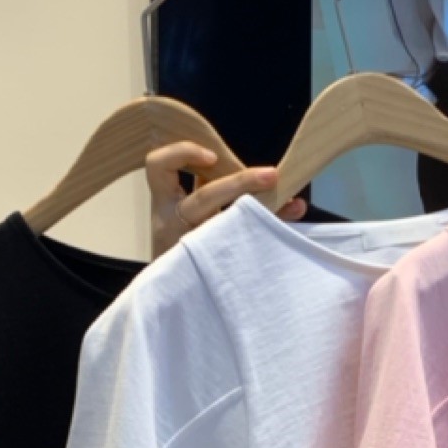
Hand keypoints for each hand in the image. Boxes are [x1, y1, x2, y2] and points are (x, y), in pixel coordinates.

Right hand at [146, 143, 304, 257]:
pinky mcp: (207, 268)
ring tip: (290, 204)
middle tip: (271, 175)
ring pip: (223, 226)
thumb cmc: (182, 241)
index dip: (182, 154)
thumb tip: (271, 181)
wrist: (167, 293)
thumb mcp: (190, 210)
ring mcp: (188, 249)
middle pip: (202, 199)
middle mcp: (171, 224)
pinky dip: (268, 232)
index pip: (157, 167)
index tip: (212, 157)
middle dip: (240, 183)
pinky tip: (288, 223)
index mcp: (165, 203)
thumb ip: (216, 189)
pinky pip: (240, 250)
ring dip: (260, 210)